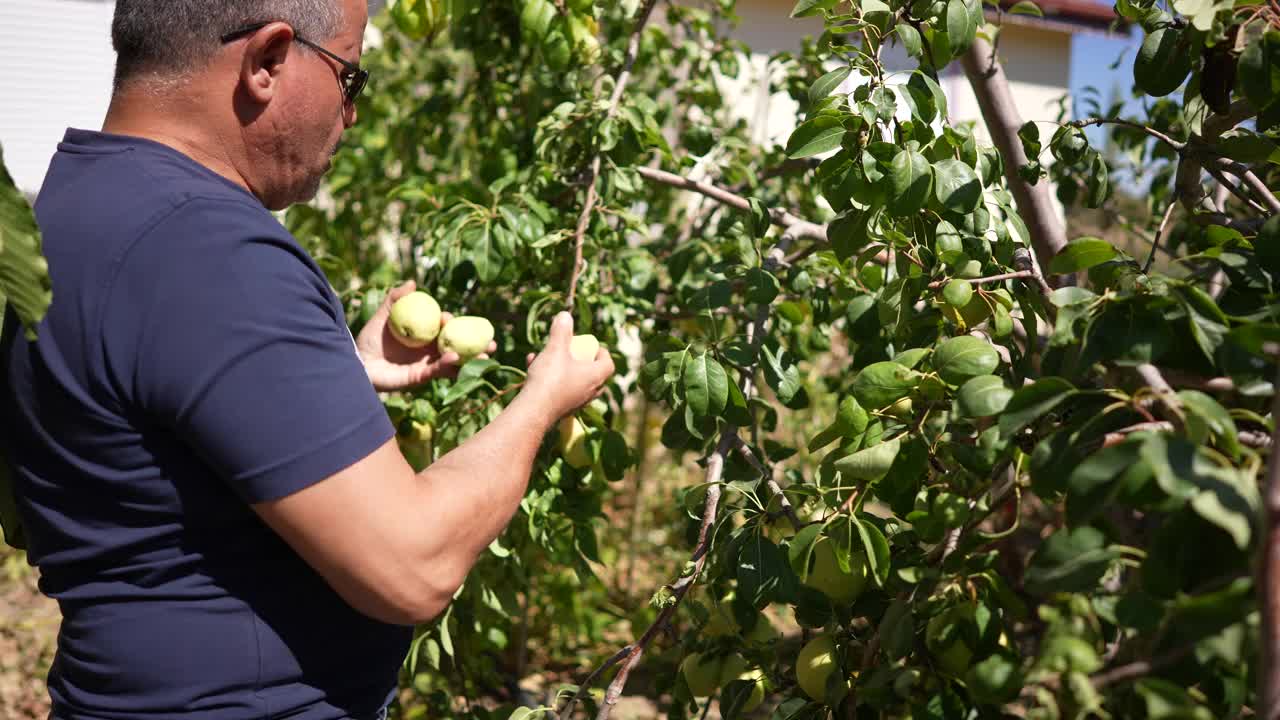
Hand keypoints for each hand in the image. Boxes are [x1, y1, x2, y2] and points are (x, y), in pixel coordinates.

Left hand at [355, 281, 495, 392]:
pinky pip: (439, 370)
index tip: (449, 318)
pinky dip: (449, 364)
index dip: (453, 324)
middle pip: (459, 345)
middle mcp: (431, 350)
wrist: (358, 361)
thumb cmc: (370, 338)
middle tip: (492, 342)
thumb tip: (412, 282)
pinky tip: (456, 357)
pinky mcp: (421, 376)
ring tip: (485, 353)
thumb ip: (395, 299)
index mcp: (426, 334)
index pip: (446, 328)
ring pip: (455, 361)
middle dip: (477, 345)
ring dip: (471, 358)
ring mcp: (428, 364)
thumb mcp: (383, 315)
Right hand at [522, 312, 614, 420]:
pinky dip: (550, 378)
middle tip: (571, 351)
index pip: (608, 363)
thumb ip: (561, 331)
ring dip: (561, 367)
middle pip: (593, 373)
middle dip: (581, 360)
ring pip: (574, 381)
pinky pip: (560, 390)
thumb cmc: (550, 379)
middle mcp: (590, 392)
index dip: (602, 352)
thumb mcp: (555, 349)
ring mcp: (576, 402)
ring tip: (545, 356)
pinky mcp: (562, 409)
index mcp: (595, 377)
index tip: (590, 345)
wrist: (533, 411)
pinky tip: (532, 366)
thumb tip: (565, 315)